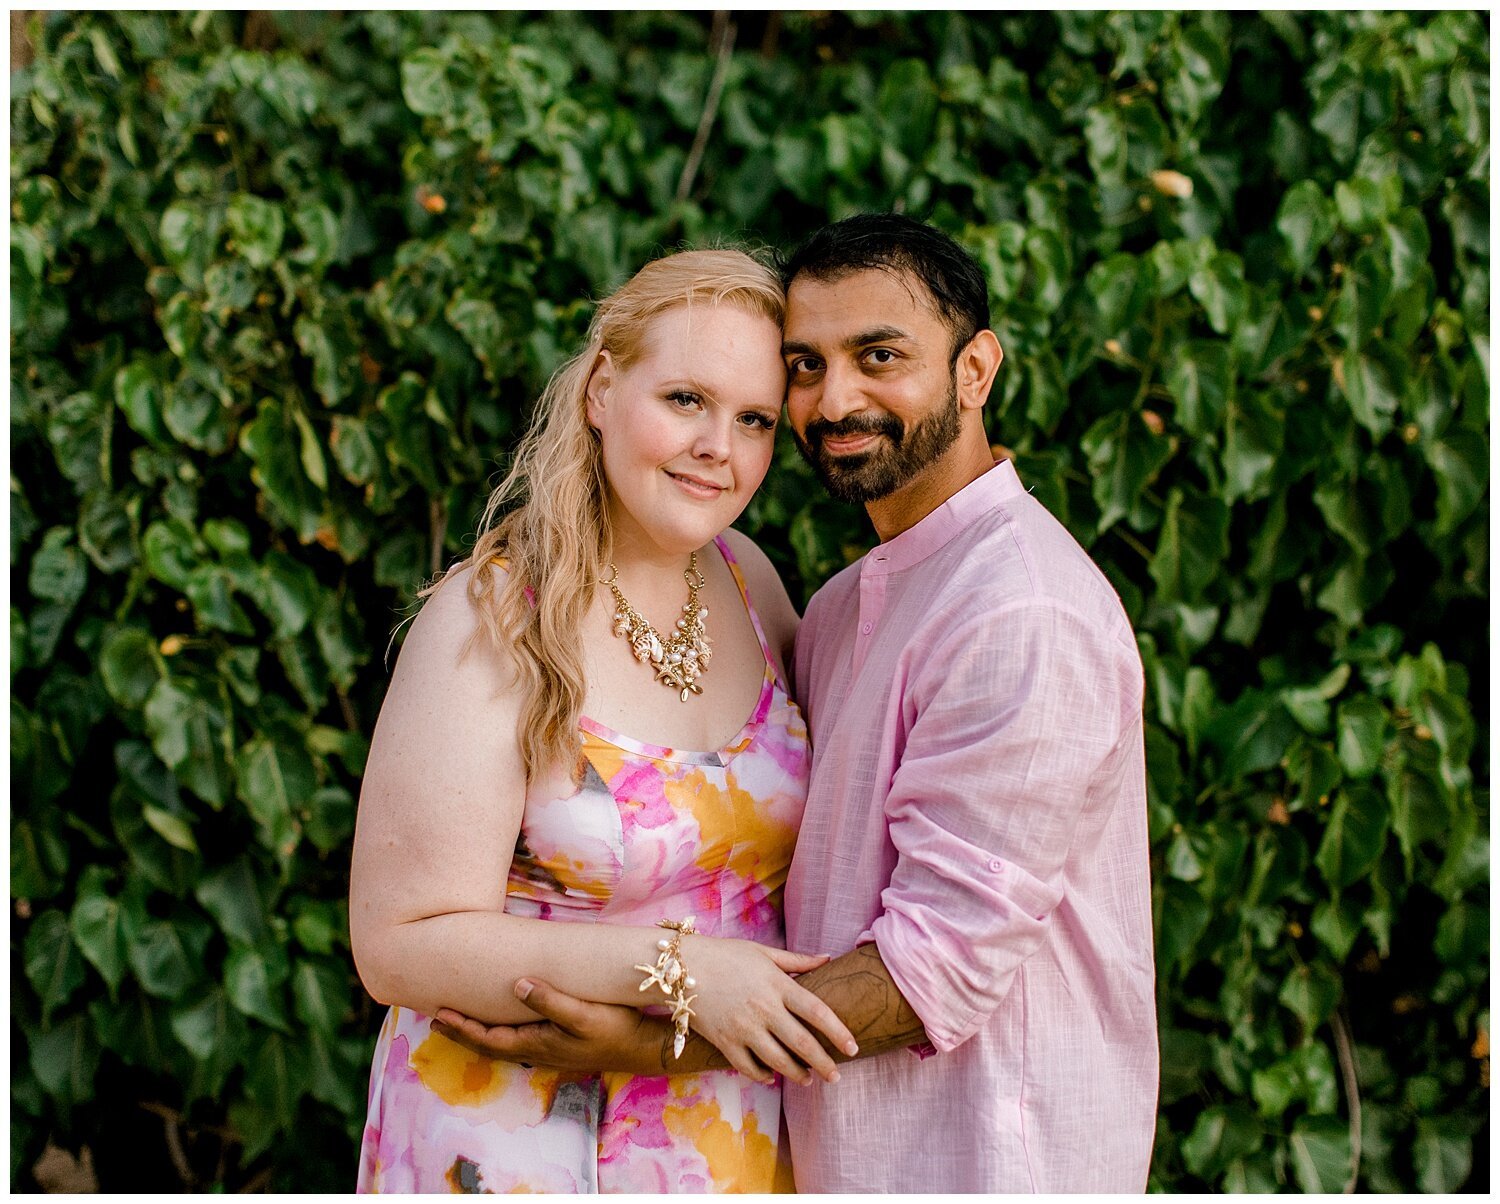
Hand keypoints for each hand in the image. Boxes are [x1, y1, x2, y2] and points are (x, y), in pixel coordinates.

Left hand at [432, 979, 660, 1075]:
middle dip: (462, 1032)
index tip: (439, 1014)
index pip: (488, 1039)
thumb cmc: (614, 1028)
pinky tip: (502, 1022)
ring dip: (478, 1033)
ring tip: (460, 1020)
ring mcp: (548, 1050)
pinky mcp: (558, 1044)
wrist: (643, 1047)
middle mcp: (537, 1052)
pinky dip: (498, 1032)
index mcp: (536, 1045)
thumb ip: (549, 1001)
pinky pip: (516, 1041)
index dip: (462, 1028)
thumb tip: (517, 985)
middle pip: (489, 1045)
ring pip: (502, 1045)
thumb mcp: (582, 1013)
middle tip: (436, 1019)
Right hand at [675, 937, 857, 1085]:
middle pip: (802, 1044)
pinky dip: (764, 1075)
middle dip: (824, 1064)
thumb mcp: (762, 952)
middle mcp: (764, 1009)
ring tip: (809, 1080)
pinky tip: (772, 1075)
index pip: (817, 1012)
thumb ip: (797, 960)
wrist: (681, 968)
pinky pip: (750, 1068)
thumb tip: (828, 958)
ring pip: (779, 1062)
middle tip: (836, 1076)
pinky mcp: (725, 1042)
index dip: (838, 1032)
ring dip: (798, 1074)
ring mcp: (744, 1028)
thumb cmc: (725, 955)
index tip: (853, 1047)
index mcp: (777, 985)